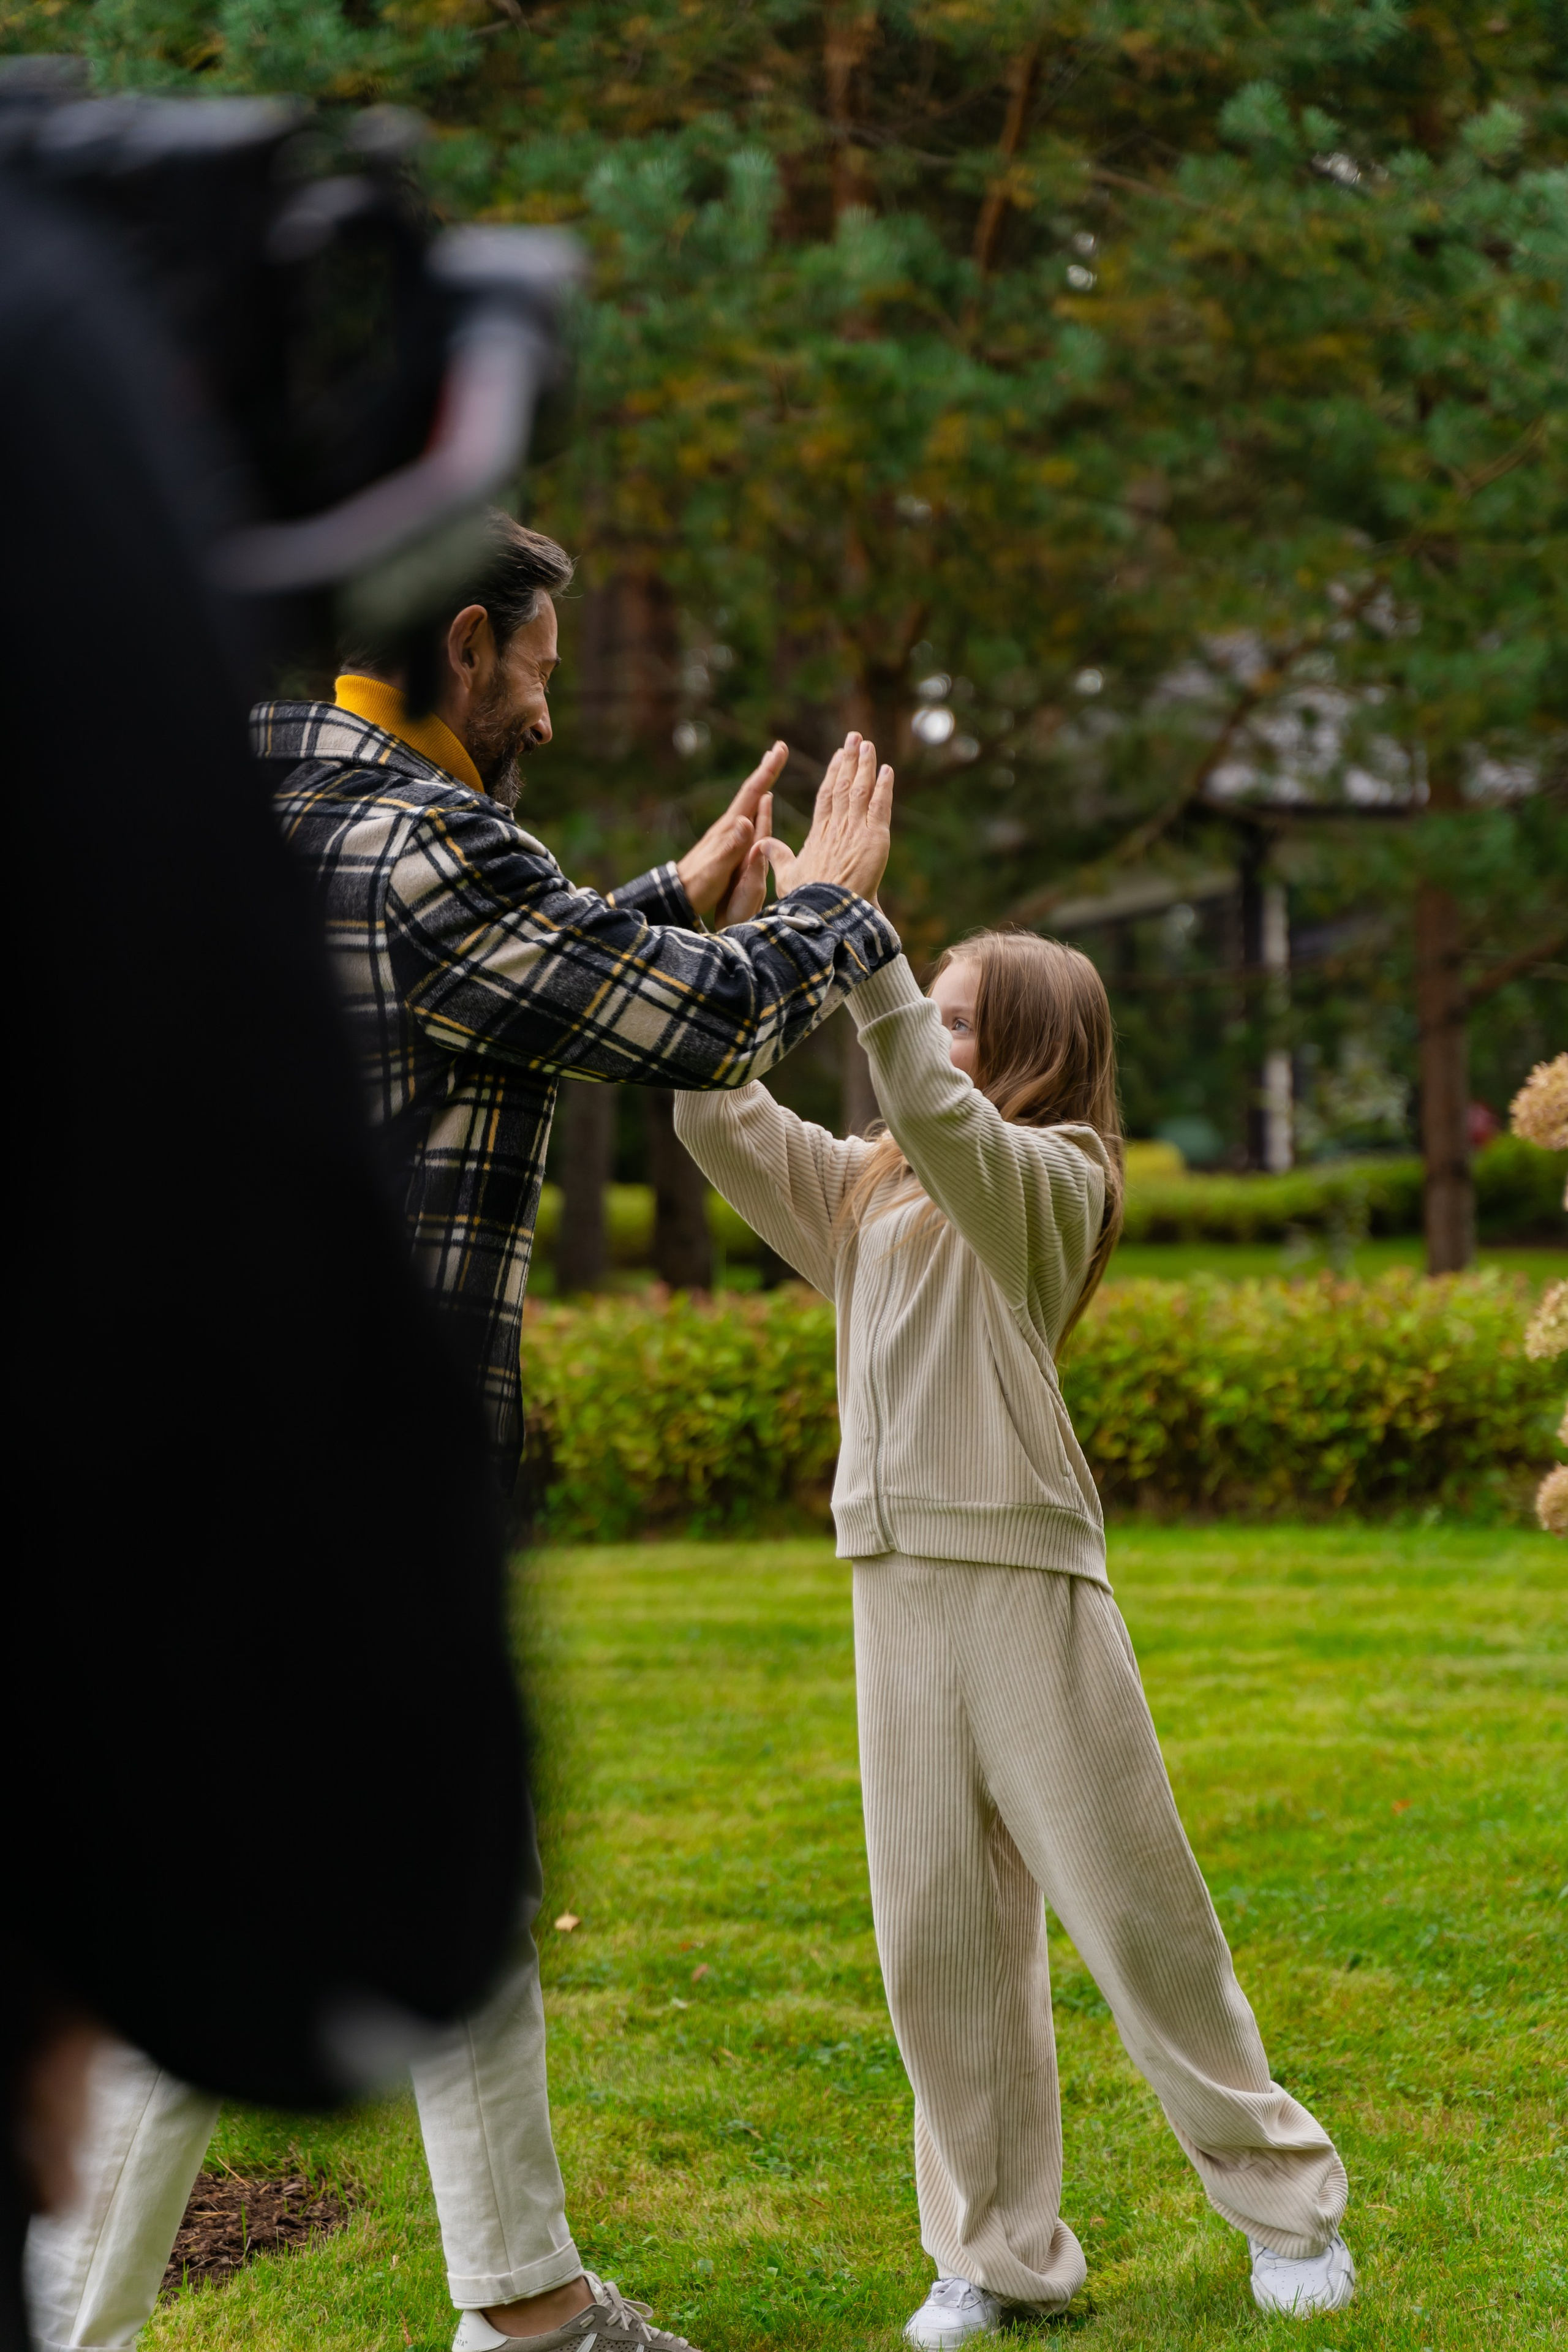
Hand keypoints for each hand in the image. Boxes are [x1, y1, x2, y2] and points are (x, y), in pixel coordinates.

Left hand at [676, 741, 788, 918]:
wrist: (677, 896)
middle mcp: (729, 825)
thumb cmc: (698, 886)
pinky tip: (755, 806)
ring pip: (748, 802)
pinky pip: (746, 815)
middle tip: (779, 748)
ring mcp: (726, 833)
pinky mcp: (726, 842)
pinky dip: (754, 804)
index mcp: (730, 828)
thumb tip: (746, 820)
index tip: (780, 748)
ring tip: (769, 770)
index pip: (752, 793)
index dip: (768, 770)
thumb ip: (732, 847)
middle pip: (750, 791)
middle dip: (766, 769)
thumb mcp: (717, 869)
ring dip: (761, 783)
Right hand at [760, 734, 893, 904]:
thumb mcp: (787, 876)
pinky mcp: (875, 836)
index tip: (837, 756)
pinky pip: (881, 805)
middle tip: (854, 737)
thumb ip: (777, 856)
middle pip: (843, 785)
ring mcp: (856, 829)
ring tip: (868, 744)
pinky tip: (888, 770)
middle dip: (849, 759)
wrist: (828, 909)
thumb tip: (761, 844)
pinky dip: (885, 786)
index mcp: (818, 833)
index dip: (832, 774)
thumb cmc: (807, 898)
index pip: (826, 797)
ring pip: (861, 789)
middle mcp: (836, 826)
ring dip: (866, 764)